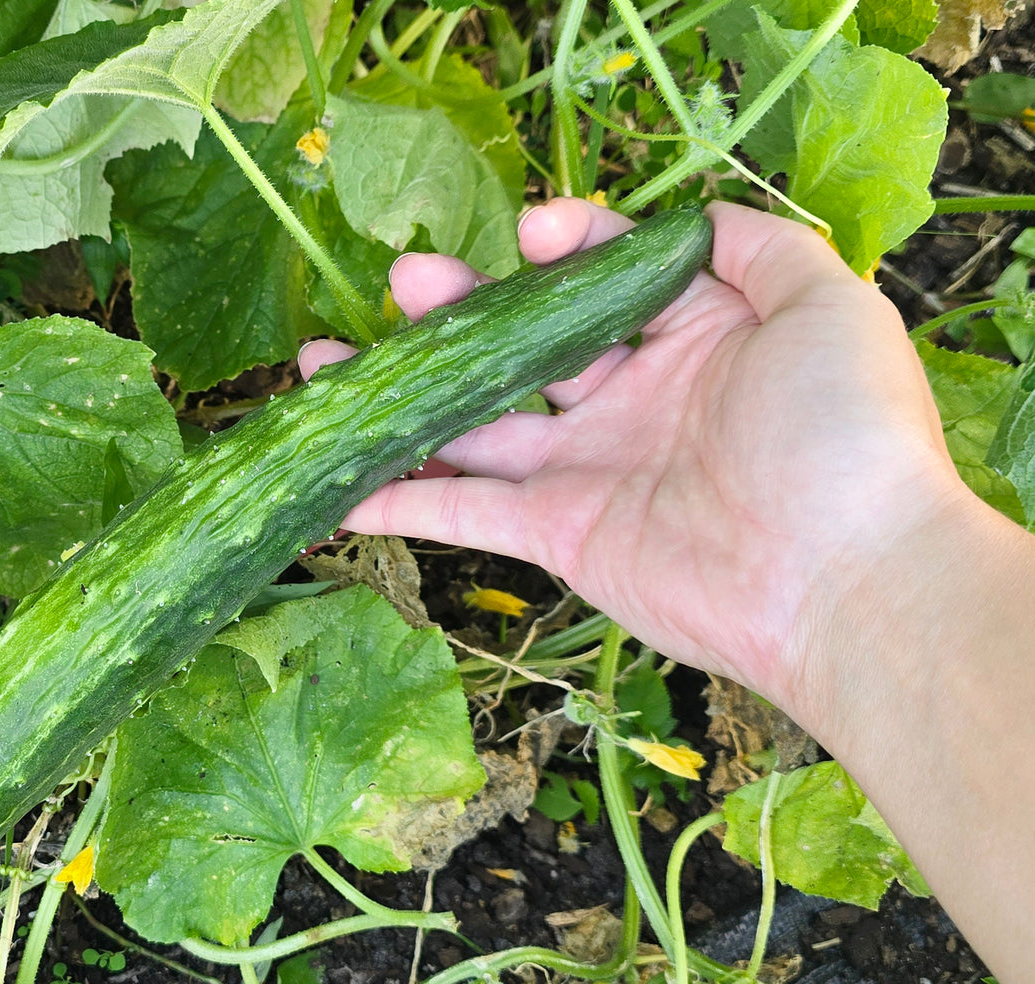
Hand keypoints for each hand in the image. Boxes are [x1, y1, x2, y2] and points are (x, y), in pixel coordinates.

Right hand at [299, 199, 967, 716]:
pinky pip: (463, 511)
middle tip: (404, 280)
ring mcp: (588, 470)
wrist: (845, 580)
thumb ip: (759, 248)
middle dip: (459, 310)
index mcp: (696, 340)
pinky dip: (398, 498)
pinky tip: (337, 481)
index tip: (532, 235)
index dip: (566, 248)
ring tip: (323, 360)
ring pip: (474, 424)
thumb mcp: (825, 306)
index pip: (607, 280)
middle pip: (523, 345)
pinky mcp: (557, 536)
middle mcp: (635, 401)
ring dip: (400, 395)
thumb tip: (690, 218)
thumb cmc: (844, 433)